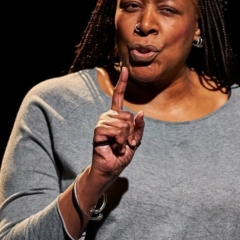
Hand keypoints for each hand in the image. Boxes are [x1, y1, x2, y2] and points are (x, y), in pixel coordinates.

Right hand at [90, 67, 144, 184]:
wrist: (111, 169)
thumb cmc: (121, 155)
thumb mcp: (135, 141)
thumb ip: (139, 128)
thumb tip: (141, 113)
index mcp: (117, 117)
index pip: (119, 96)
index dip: (122, 83)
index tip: (124, 69)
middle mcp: (108, 117)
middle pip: (128, 115)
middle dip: (131, 132)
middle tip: (125, 143)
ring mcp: (102, 123)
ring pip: (123, 123)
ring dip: (125, 138)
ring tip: (119, 146)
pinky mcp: (98, 131)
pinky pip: (114, 129)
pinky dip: (119, 140)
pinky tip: (114, 146)